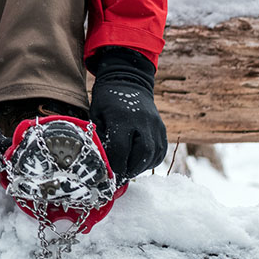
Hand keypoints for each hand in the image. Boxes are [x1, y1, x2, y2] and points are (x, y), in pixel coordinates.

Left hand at [88, 47, 167, 181]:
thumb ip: (100, 137)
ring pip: (153, 155)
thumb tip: (100, 162)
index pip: (121, 151)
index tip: (107, 178)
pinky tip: (138, 163)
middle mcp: (143, 122)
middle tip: (118, 178)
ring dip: (139, 168)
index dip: (115, 167)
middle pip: (141, 155)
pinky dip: (149, 161)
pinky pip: (160, 152)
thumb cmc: (107, 99)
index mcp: (123, 118)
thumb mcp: (97, 115)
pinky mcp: (162, 128)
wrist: (128, 80)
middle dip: (129, 170)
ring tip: (127, 171)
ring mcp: (155, 125)